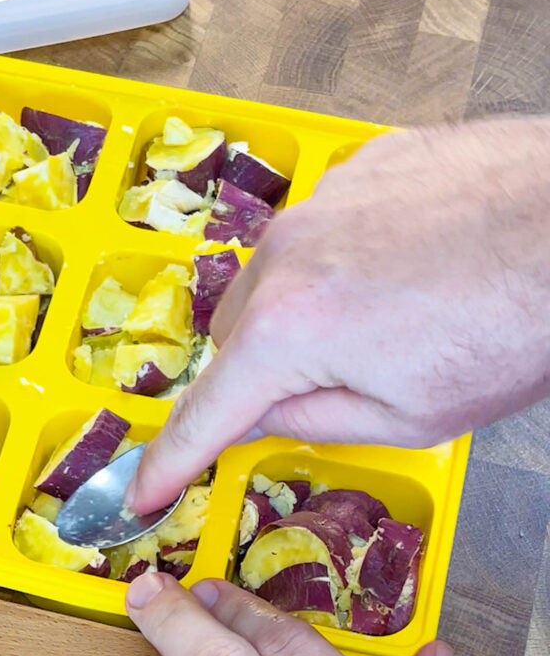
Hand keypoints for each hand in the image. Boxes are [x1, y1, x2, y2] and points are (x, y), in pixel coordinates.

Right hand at [130, 117, 549, 511]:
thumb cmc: (519, 325)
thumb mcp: (411, 417)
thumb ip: (311, 422)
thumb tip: (259, 416)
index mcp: (287, 329)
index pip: (206, 413)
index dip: (168, 462)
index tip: (142, 490)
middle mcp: (283, 255)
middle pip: (233, 336)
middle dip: (263, 371)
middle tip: (330, 384)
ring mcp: (320, 200)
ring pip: (272, 277)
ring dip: (301, 310)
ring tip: (387, 317)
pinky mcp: (362, 165)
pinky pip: (319, 227)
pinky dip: (341, 258)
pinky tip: (404, 267)